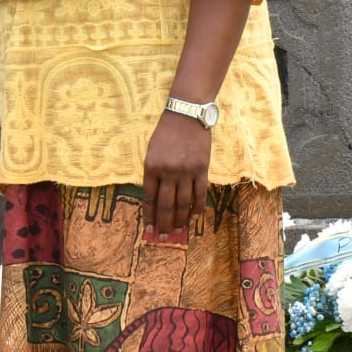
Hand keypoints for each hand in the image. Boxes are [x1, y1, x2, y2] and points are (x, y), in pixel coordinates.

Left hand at [141, 110, 210, 241]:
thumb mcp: (152, 152)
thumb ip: (153, 174)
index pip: (149, 198)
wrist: (187, 114)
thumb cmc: (166, 133)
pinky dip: (196, 209)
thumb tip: (154, 200)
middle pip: (166, 205)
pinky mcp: (202, 170)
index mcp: (151, 167)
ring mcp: (186, 172)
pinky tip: (192, 218)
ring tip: (178, 232)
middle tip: (163, 237)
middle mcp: (168, 171)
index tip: (149, 230)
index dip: (149, 216)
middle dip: (164, 224)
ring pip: (183, 204)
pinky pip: (200, 195)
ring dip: (180, 221)